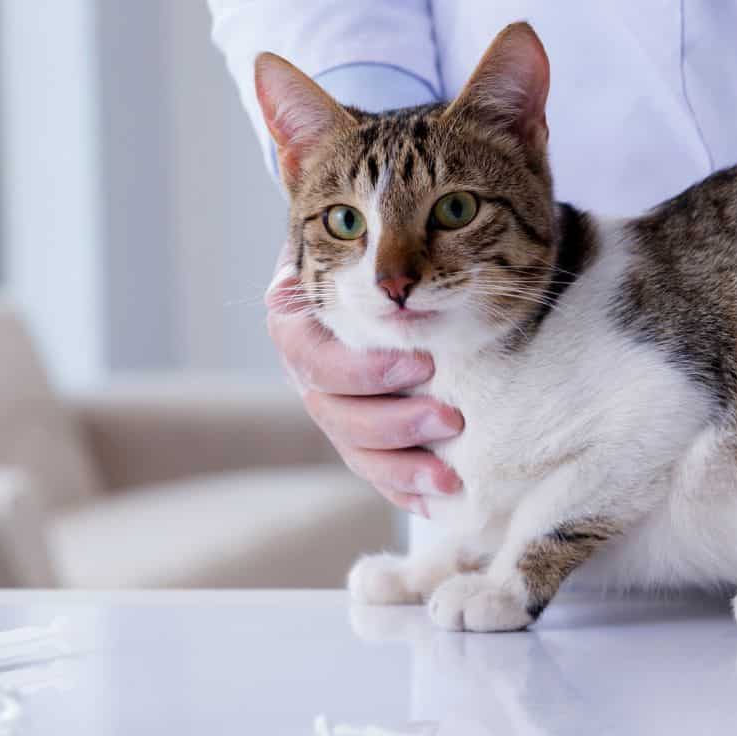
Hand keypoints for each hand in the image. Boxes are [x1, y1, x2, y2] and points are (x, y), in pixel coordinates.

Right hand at [266, 244, 461, 514]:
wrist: (382, 272)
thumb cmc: (369, 248)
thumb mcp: (352, 235)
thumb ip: (340, 234)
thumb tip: (286, 239)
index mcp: (296, 324)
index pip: (312, 357)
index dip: (363, 370)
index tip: (421, 366)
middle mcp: (307, 372)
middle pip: (334, 414)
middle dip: (394, 422)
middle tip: (450, 418)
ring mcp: (331, 409)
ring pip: (354, 451)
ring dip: (403, 467)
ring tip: (450, 475)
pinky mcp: (359, 437)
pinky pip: (375, 473)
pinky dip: (405, 490)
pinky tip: (440, 501)